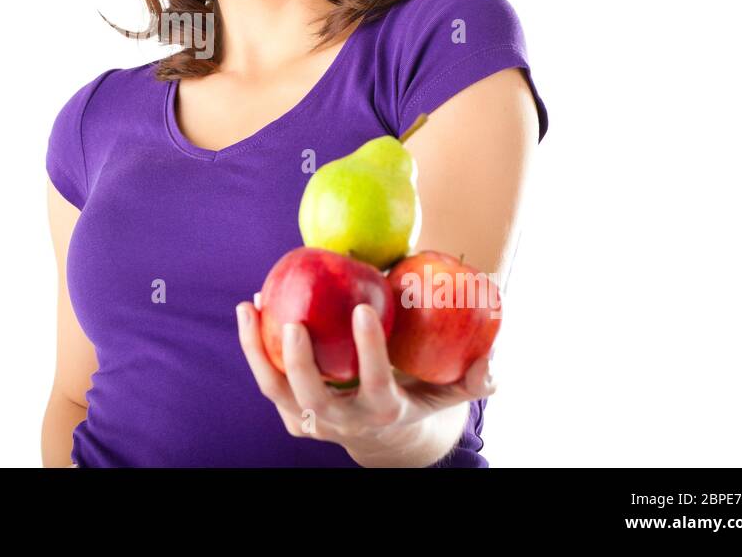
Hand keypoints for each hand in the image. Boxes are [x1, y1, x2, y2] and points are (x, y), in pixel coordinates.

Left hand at [235, 294, 495, 463]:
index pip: (375, 382)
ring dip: (258, 350)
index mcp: (383, 410)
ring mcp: (313, 421)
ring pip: (279, 390)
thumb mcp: (448, 393)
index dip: (369, 350)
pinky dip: (255, 347)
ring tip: (250, 305)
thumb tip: (492, 357)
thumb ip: (473, 377)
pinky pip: (269, 381)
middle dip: (301, 362)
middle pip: (315, 397)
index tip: (362, 309)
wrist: (383, 438)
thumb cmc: (418, 397)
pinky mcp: (292, 415)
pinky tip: (251, 306)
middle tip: (294, 321)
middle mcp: (344, 421)